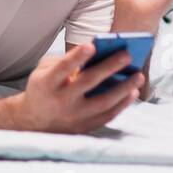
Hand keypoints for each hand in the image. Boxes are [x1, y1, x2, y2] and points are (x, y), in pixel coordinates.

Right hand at [13, 42, 143, 133]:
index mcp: (47, 84)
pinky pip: (108, 116)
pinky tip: (133, 91)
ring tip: (138, 75)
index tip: (91, 46)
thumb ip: (64, 61)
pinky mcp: (85, 126)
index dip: (76, 57)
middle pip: (88, 83)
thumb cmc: (43, 88)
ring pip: (103, 102)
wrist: (34, 121)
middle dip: (109, 67)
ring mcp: (74, 116)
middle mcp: (60, 101)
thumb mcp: (43, 71)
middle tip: (126, 55)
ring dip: (123, 88)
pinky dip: (122, 104)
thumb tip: (95, 56)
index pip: (62, 68)